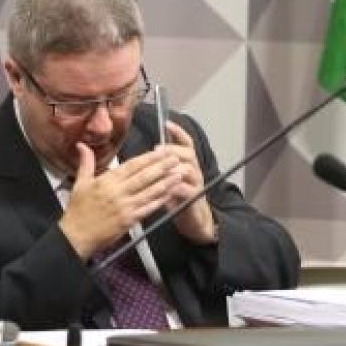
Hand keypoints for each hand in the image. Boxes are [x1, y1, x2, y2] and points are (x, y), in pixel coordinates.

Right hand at [59, 143, 181, 258]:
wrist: (75, 236)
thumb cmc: (78, 210)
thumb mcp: (80, 184)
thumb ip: (86, 163)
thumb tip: (83, 146)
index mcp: (106, 181)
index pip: (131, 166)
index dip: (148, 158)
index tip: (161, 151)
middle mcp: (117, 192)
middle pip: (144, 177)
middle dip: (162, 167)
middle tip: (176, 158)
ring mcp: (125, 207)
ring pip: (149, 192)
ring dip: (166, 182)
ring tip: (179, 174)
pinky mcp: (129, 220)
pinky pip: (148, 208)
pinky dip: (160, 201)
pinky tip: (171, 194)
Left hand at [159, 121, 217, 244]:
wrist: (196, 222)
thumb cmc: (180, 200)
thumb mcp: (172, 181)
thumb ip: (164, 169)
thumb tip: (148, 156)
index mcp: (188, 164)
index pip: (186, 143)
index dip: (178, 133)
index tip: (167, 124)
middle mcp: (195, 171)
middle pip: (188, 153)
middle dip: (172, 149)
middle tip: (157, 150)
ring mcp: (197, 184)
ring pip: (188, 169)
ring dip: (173, 167)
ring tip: (160, 167)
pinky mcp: (195, 199)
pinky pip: (186, 189)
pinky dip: (174, 187)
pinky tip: (164, 187)